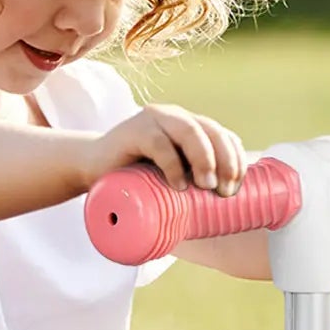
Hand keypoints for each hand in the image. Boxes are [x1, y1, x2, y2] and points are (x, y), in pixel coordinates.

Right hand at [85, 103, 246, 196]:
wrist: (92, 169)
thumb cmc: (136, 180)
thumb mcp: (170, 180)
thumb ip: (192, 184)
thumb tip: (225, 211)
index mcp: (191, 128)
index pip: (225, 137)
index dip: (236, 161)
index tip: (235, 190)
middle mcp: (176, 118)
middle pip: (212, 131)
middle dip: (226, 161)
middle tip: (224, 192)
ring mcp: (154, 120)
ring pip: (190, 131)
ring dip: (204, 159)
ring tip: (206, 186)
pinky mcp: (134, 130)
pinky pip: (159, 142)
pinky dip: (172, 164)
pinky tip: (178, 185)